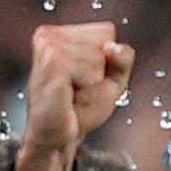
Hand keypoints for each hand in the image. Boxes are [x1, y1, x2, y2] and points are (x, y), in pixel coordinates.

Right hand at [22, 21, 132, 170]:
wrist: (57, 138)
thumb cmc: (79, 110)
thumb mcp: (111, 80)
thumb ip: (122, 59)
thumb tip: (113, 47)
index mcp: (59, 33)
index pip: (106, 31)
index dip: (106, 60)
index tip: (85, 78)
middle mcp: (49, 35)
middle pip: (104, 42)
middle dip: (99, 72)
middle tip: (78, 89)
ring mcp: (48, 47)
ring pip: (98, 57)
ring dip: (92, 83)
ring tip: (73, 93)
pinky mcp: (51, 64)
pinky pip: (90, 70)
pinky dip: (88, 89)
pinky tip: (68, 96)